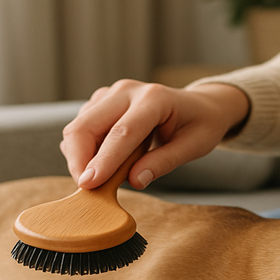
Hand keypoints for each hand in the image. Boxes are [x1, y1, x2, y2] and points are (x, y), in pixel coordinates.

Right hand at [61, 80, 249, 189]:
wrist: (199, 105)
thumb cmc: (200, 124)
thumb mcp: (194, 146)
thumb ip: (164, 162)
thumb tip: (135, 181)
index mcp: (155, 98)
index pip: (123, 132)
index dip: (104, 160)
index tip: (88, 184)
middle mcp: (128, 91)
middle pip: (86, 125)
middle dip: (79, 160)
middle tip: (86, 189)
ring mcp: (111, 93)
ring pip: (79, 127)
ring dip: (80, 156)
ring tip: (104, 176)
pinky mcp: (102, 101)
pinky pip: (81, 127)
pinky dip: (84, 149)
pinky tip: (104, 162)